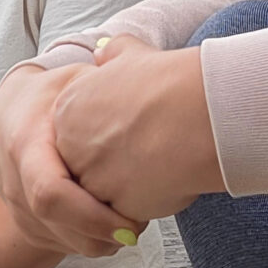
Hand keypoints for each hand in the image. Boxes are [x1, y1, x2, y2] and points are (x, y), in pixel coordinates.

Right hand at [0, 61, 147, 254]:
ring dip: (97, 242)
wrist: (8, 112)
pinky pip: (57, 244)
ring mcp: (13, 204)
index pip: (49, 192)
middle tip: (136, 230)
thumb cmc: (51, 93)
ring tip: (129, 228)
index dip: (90, 215)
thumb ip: (107, 75)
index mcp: (24, 141)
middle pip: (55, 224)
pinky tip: (110, 227)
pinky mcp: (22, 220)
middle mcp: (12, 178)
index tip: (130, 221)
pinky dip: (87, 242)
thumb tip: (141, 71)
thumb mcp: (74, 78)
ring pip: (57, 241)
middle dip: (100, 235)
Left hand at [51, 43, 224, 220]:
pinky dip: (144, 205)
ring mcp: (89, 177)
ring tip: (162, 164)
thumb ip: (114, 55)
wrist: (199, 114)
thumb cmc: (172, 83)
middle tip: (151, 147)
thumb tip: (106, 52)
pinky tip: (167, 182)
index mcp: (69, 107)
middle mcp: (70, 143)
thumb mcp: (134, 54)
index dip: (114, 132)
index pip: (79, 132)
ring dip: (130, 185)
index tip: (139, 126)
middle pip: (87, 164)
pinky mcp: (110, 207)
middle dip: (116, 162)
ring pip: (104, 192)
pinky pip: (122, 214)